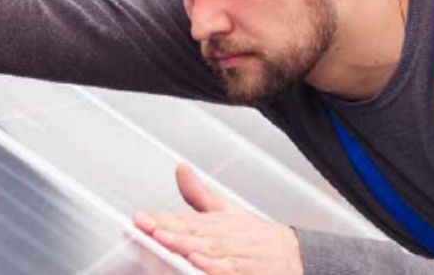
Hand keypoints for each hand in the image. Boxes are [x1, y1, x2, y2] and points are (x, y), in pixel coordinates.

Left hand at [133, 163, 302, 274]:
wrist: (293, 254)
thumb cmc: (256, 236)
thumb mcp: (227, 210)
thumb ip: (199, 194)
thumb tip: (181, 169)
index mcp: (215, 222)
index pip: (183, 219)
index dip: (160, 218)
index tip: (140, 217)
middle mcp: (223, 237)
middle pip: (192, 233)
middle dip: (170, 229)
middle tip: (149, 227)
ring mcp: (234, 254)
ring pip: (206, 249)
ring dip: (186, 244)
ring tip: (166, 240)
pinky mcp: (244, 271)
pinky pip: (227, 268)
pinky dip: (213, 265)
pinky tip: (198, 261)